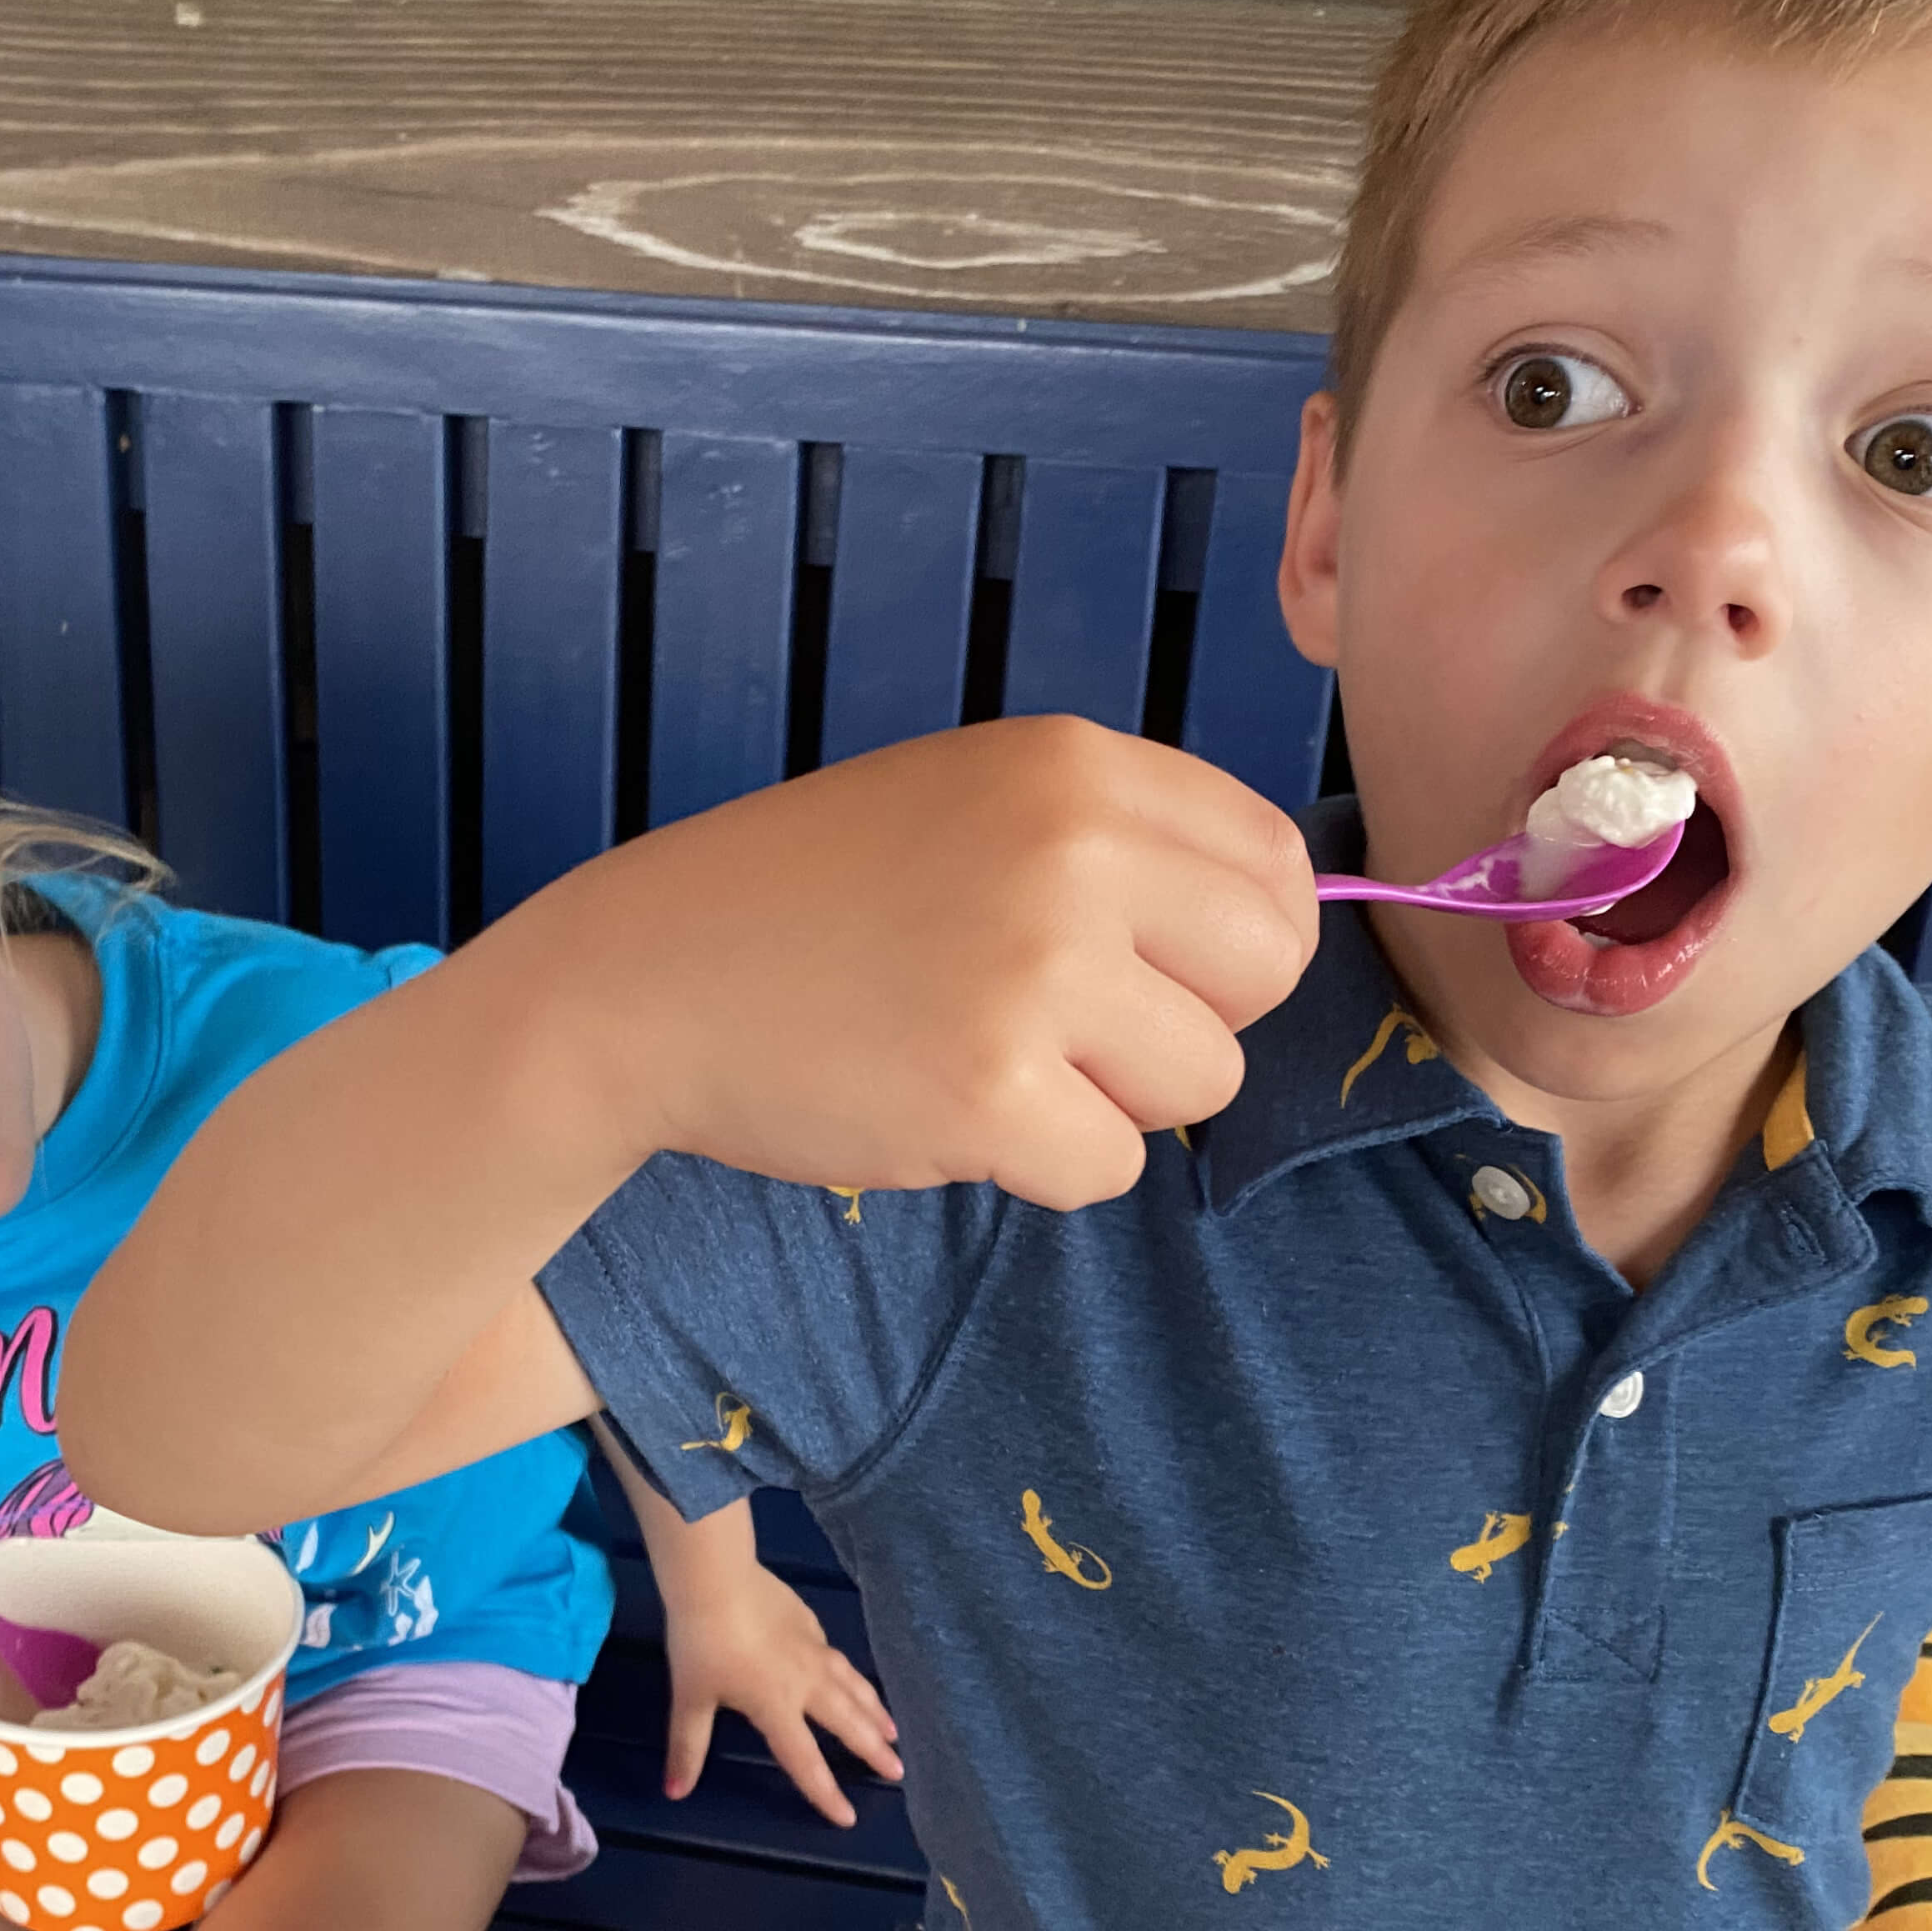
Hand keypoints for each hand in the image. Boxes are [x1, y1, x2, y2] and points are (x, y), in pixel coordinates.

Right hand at [513, 713, 1316, 1211]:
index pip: (1277, 863)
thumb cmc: (819, 902)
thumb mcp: (975, 803)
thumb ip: (1120, 845)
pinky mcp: (992, 1089)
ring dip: (1112, 1099)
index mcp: (1076, 765)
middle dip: (1192, 1023)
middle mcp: (1073, 849)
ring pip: (1201, 1084)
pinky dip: (1041, 1164)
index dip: (1238, 940)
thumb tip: (1281, 933)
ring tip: (990, 1056)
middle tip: (1075, 1027)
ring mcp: (1035, 970)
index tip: (1163, 971)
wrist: (650, 977)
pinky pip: (1111, 1165)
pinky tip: (945, 1106)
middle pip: (1267, 975)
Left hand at [663, 1565, 903, 1825]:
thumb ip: (687, 1747)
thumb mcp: (689, 1698)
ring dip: (874, 1711)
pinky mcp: (809, 1622)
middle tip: (898, 1770)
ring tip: (893, 1730)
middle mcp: (805, 1682)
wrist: (715, 1578)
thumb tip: (674, 1792)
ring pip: (852, 1686)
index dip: (825, 1792)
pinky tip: (851, 1676)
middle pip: (847, 1722)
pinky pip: (836, 1657)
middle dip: (873, 1749)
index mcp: (777, 1706)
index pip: (805, 1760)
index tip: (848, 1817)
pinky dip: (850, 1675)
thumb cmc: (701, 1642)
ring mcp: (812, 1649)